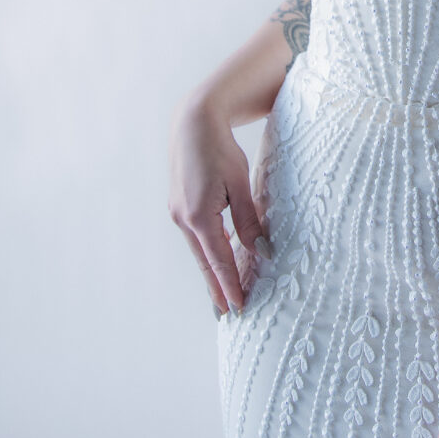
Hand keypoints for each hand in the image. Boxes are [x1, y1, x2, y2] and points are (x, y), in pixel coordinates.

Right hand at [168, 96, 268, 314]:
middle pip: (204, 262)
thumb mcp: (239, 183)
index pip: (218, 260)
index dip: (230, 285)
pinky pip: (196, 237)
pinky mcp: (178, 206)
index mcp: (199, 216)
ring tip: (222, 295)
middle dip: (217, 288)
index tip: (239, 307)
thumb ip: (248, 220)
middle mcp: (183, 219)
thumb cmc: (220, 149)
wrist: (193, 123)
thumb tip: (261, 250)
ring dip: (210, 273)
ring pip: (198, 251)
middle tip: (228, 315)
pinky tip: (216, 260)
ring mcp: (177, 213)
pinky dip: (206, 253)